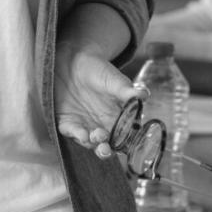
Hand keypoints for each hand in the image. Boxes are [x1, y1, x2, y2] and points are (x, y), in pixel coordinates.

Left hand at [55, 42, 140, 157]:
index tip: (128, 145)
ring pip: (90, 142)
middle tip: (107, 148)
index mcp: (116, 117)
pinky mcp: (67, 121)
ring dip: (94, 144)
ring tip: (97, 136)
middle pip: (106, 145)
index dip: (126, 144)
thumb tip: (144, 95)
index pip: (123, 137)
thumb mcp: (114, 80)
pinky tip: (82, 134)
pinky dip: (77, 135)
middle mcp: (101, 125)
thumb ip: (127, 91)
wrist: (72, 60)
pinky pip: (71, 132)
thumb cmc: (98, 70)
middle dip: (106, 151)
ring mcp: (84, 124)